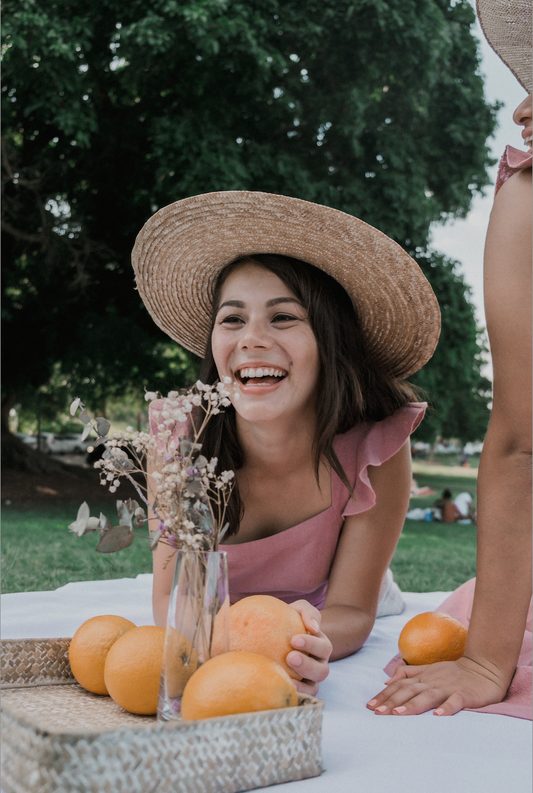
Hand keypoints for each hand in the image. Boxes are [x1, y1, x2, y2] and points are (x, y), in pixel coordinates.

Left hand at [286, 600, 331, 695]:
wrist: (276, 636)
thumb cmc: (289, 621)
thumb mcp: (298, 610)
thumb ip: (307, 611)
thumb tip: (314, 626)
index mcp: (320, 647)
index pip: (322, 647)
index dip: (311, 645)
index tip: (294, 640)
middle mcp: (318, 665)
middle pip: (321, 671)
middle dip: (307, 665)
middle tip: (290, 658)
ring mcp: (309, 681)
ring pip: (313, 688)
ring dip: (302, 686)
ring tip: (287, 679)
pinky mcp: (299, 692)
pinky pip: (300, 699)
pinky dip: (294, 697)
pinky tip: (280, 690)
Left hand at [366, 656, 507, 715]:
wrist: (484, 667)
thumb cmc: (453, 673)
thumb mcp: (428, 670)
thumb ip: (408, 674)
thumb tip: (387, 681)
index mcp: (423, 676)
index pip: (400, 685)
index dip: (385, 695)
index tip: (370, 706)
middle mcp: (432, 681)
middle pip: (409, 691)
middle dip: (392, 702)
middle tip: (378, 713)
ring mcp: (448, 688)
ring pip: (428, 695)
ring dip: (413, 705)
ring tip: (399, 714)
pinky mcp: (465, 695)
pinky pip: (455, 701)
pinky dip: (446, 708)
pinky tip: (438, 716)